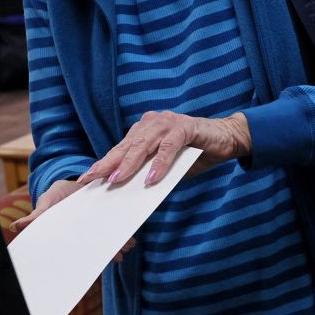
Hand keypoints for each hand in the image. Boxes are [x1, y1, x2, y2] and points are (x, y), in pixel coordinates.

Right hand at [9, 178, 137, 261]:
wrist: (70, 183)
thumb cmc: (55, 197)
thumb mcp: (46, 203)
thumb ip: (36, 216)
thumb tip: (16, 227)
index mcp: (72, 234)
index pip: (79, 250)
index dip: (86, 258)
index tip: (94, 262)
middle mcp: (85, 234)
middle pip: (97, 247)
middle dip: (107, 252)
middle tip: (119, 256)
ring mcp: (96, 226)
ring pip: (108, 239)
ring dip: (119, 244)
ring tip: (129, 246)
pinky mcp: (106, 215)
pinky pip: (115, 226)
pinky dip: (123, 231)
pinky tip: (131, 237)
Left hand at [77, 111, 250, 188]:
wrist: (227, 140)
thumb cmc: (195, 153)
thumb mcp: (168, 167)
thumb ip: (150, 173)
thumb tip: (131, 191)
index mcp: (146, 130)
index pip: (121, 148)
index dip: (104, 162)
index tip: (87, 177)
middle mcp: (153, 123)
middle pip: (127, 145)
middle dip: (109, 163)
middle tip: (93, 178)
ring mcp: (168, 123)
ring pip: (144, 144)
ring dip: (130, 163)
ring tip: (117, 179)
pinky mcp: (185, 128)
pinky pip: (169, 147)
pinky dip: (160, 163)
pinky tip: (152, 178)